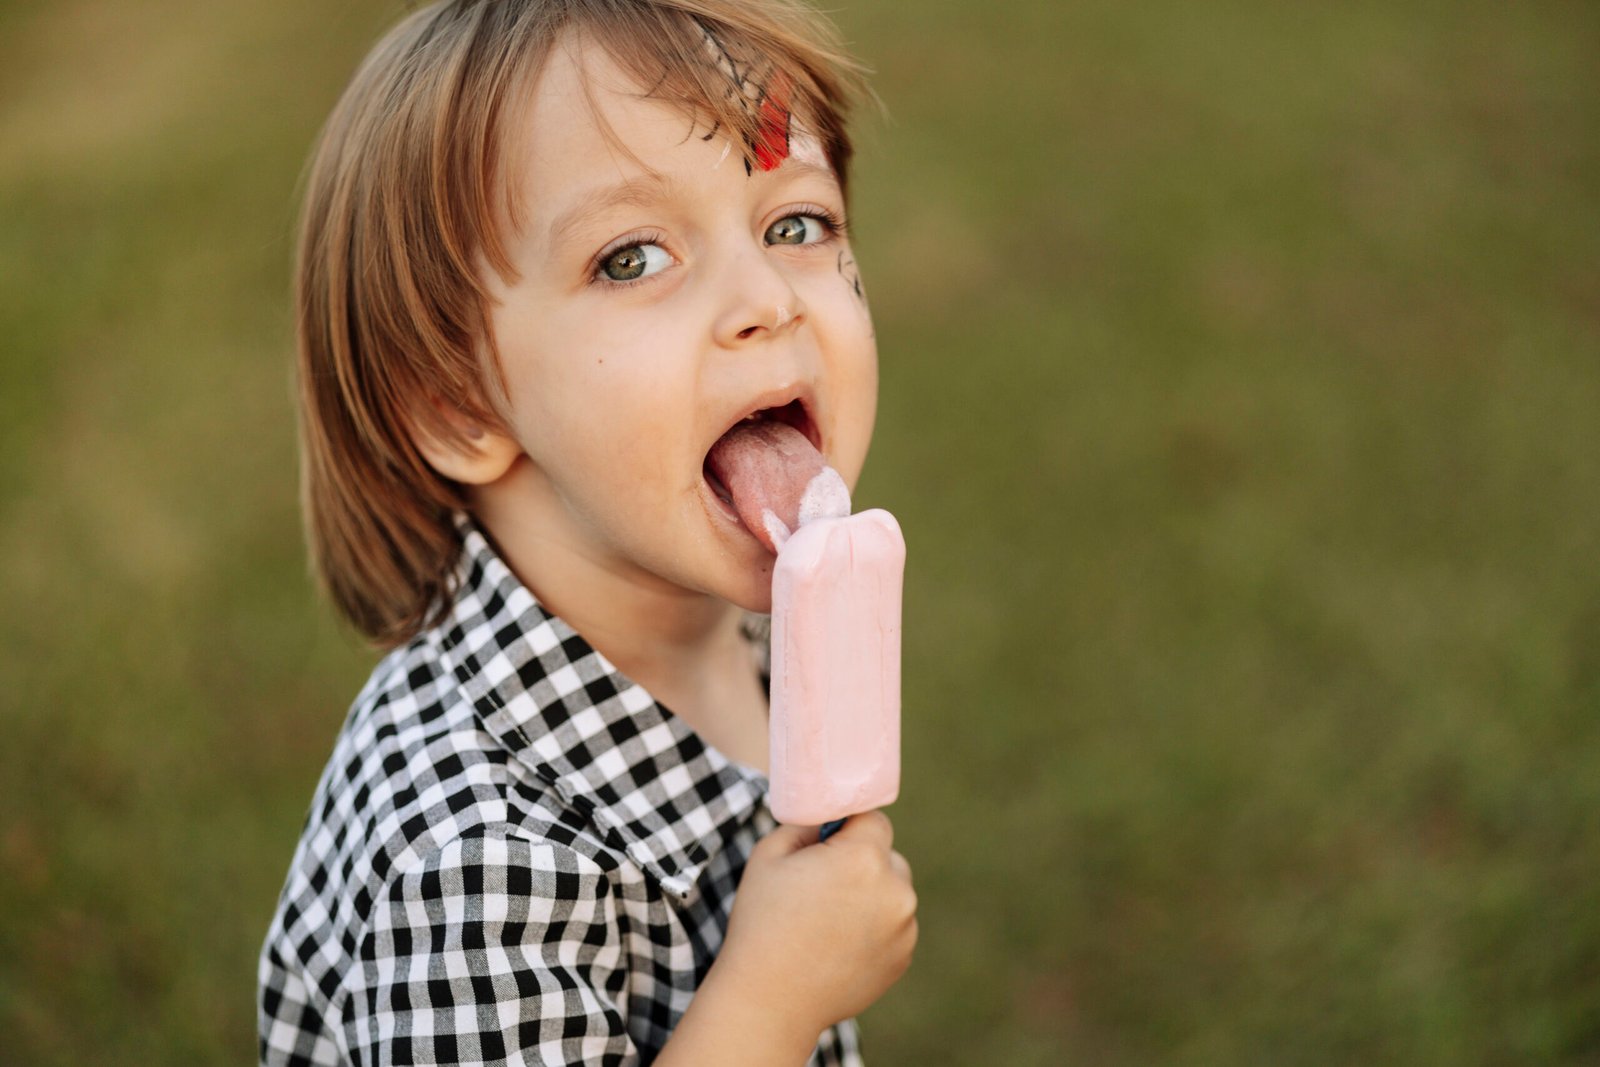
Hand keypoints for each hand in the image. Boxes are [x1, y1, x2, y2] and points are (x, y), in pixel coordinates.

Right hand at [713, 811, 917, 1040]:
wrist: (769, 1000)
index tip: (828, 842)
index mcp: (863, 858)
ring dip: (871, 895)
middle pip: (888, 857)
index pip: (873, 819)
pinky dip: (875, 928)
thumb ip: (805, 824)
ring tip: (828, 920)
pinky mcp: (903, 957)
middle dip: (862, 862)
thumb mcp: (769, 854)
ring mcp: (904, 928)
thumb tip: (827, 820)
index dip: (848, 827)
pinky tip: (838, 944)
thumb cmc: (762, 922)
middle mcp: (895, 890)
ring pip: (893, 892)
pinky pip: (894, 926)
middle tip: (824, 885)